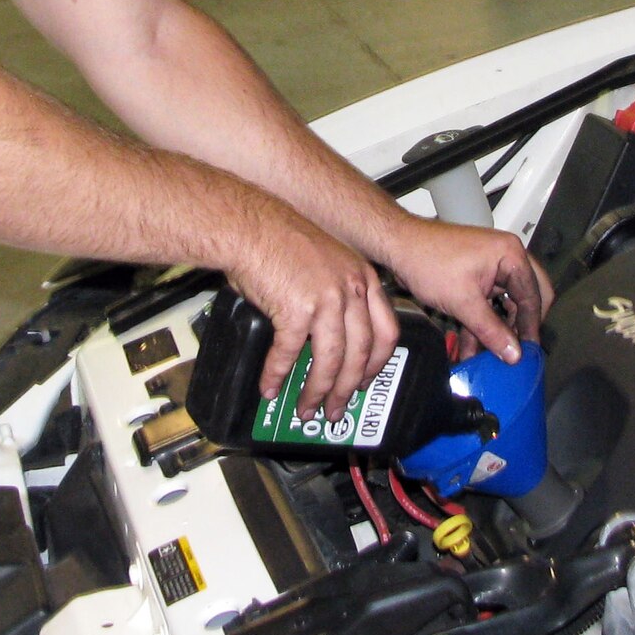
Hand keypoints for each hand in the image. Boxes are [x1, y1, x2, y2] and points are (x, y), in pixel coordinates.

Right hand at [229, 208, 400, 421]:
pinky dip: (278, 374)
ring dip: (317, 391)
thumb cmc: (278, 239)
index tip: (364, 382)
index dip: (376, 364)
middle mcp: (350, 289)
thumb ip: (335, 294)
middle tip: (335, 410)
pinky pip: (289, 353)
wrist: (248, 225)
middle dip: (346, 389)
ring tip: (306, 409)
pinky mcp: (296, 309)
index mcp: (362, 277)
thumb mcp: (325, 261)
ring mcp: (326, 299)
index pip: (386, 331)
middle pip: (359, 354)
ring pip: (330, 360)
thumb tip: (327, 335)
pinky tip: (269, 387)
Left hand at [382, 216, 553, 362]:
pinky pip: (487, 304)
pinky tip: (473, 348)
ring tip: (491, 357)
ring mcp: (491, 267)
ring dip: (496, 330)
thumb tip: (513, 352)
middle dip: (517, 329)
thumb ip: (491, 330)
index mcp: (510, 255)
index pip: (533, 296)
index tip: (527, 352)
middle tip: (515, 352)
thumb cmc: (427, 258)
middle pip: (525, 300)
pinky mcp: (476, 277)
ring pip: (504, 305)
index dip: (531, 327)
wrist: (398, 246)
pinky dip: (481, 323)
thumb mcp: (463, 301)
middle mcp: (505, 258)